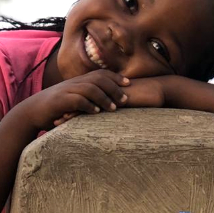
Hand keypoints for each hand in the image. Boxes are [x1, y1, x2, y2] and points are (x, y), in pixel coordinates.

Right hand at [21, 69, 129, 129]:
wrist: (32, 112)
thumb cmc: (55, 109)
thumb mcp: (72, 100)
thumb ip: (87, 98)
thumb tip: (104, 104)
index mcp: (78, 81)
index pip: (100, 74)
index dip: (115, 77)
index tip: (129, 83)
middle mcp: (74, 83)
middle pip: (98, 79)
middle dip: (114, 87)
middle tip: (125, 99)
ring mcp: (66, 91)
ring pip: (90, 88)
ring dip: (104, 98)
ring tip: (114, 108)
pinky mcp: (60, 101)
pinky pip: (77, 100)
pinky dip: (88, 105)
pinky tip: (96, 112)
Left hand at [51, 75, 172, 125]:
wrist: (160, 91)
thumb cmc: (150, 99)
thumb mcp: (133, 104)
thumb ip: (123, 107)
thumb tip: (119, 116)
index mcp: (107, 92)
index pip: (87, 98)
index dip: (74, 105)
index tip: (61, 112)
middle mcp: (105, 91)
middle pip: (81, 99)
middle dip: (67, 107)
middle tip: (52, 116)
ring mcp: (107, 94)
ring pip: (84, 103)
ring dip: (70, 111)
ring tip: (56, 121)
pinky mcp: (111, 99)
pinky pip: (94, 107)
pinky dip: (82, 114)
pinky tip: (71, 121)